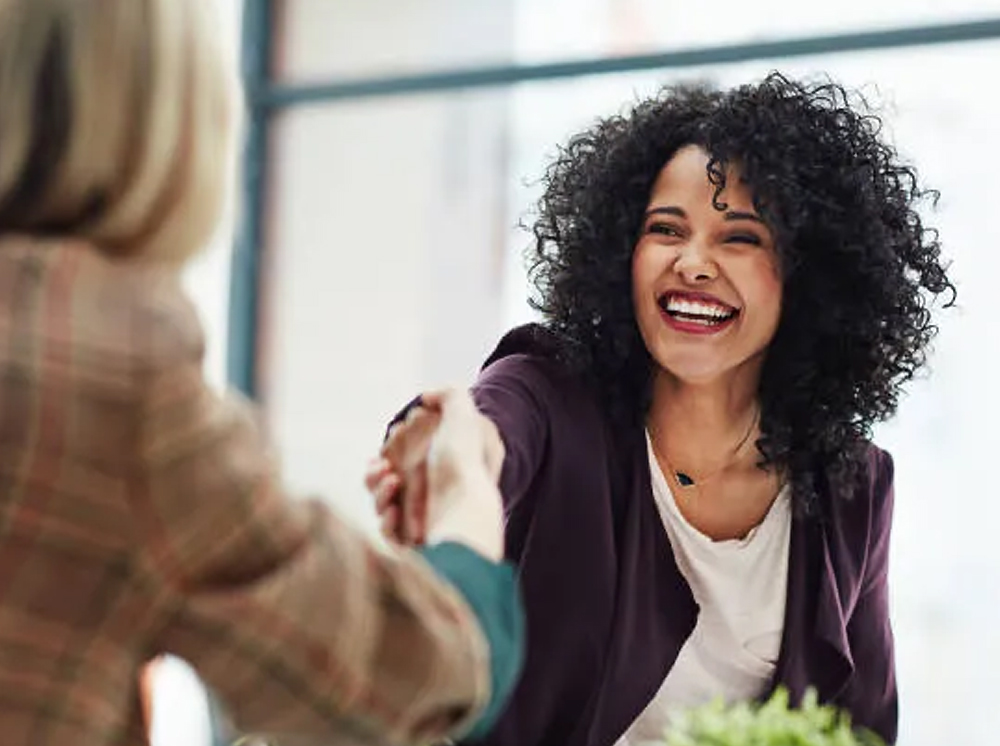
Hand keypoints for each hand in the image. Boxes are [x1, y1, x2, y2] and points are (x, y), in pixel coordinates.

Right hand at [366, 390, 505, 558]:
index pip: (403, 459)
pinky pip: (389, 533)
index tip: (391, 440)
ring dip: (378, 493)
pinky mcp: (415, 545)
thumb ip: (447, 394)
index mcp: (439, 469)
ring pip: (382, 507)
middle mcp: (430, 496)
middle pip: (385, 483)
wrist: (468, 509)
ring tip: (391, 482)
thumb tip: (426, 398)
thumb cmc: (464, 463)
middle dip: (374, 473)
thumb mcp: (463, 414)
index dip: (391, 448)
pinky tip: (394, 512)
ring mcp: (422, 522)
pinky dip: (386, 521)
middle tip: (383, 468)